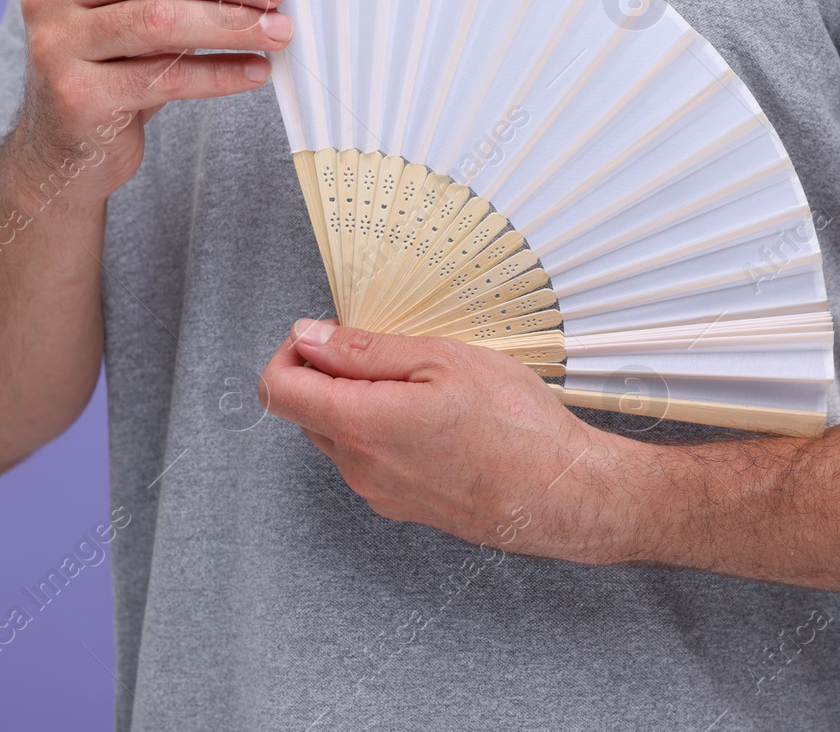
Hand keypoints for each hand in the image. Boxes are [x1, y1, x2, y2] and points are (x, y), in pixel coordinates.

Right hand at [9, 0, 290, 204]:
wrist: (68, 145)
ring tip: (278, 31)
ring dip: (230, 24)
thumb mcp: (133, 7)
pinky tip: (256, 71)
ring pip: (158, 20)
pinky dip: (220, 74)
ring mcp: (57, 44)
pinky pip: (165, 79)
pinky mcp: (78, 97)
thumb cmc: (115, 65)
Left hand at [259, 319, 633, 562]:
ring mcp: (379, 492)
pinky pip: (370, 458)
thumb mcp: (441, 360)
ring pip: (339, 434)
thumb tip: (309, 337)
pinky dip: (385, 430)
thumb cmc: (515, 425)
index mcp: (360, 425)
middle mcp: (359, 467)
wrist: (562, 493)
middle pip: (306, 411)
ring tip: (422, 385)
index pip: (277, 389)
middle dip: (330, 373)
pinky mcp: (402, 505)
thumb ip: (363, 349)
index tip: (326, 334)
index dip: (291, 351)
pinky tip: (435, 417)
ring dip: (361, 402)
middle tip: (387, 352)